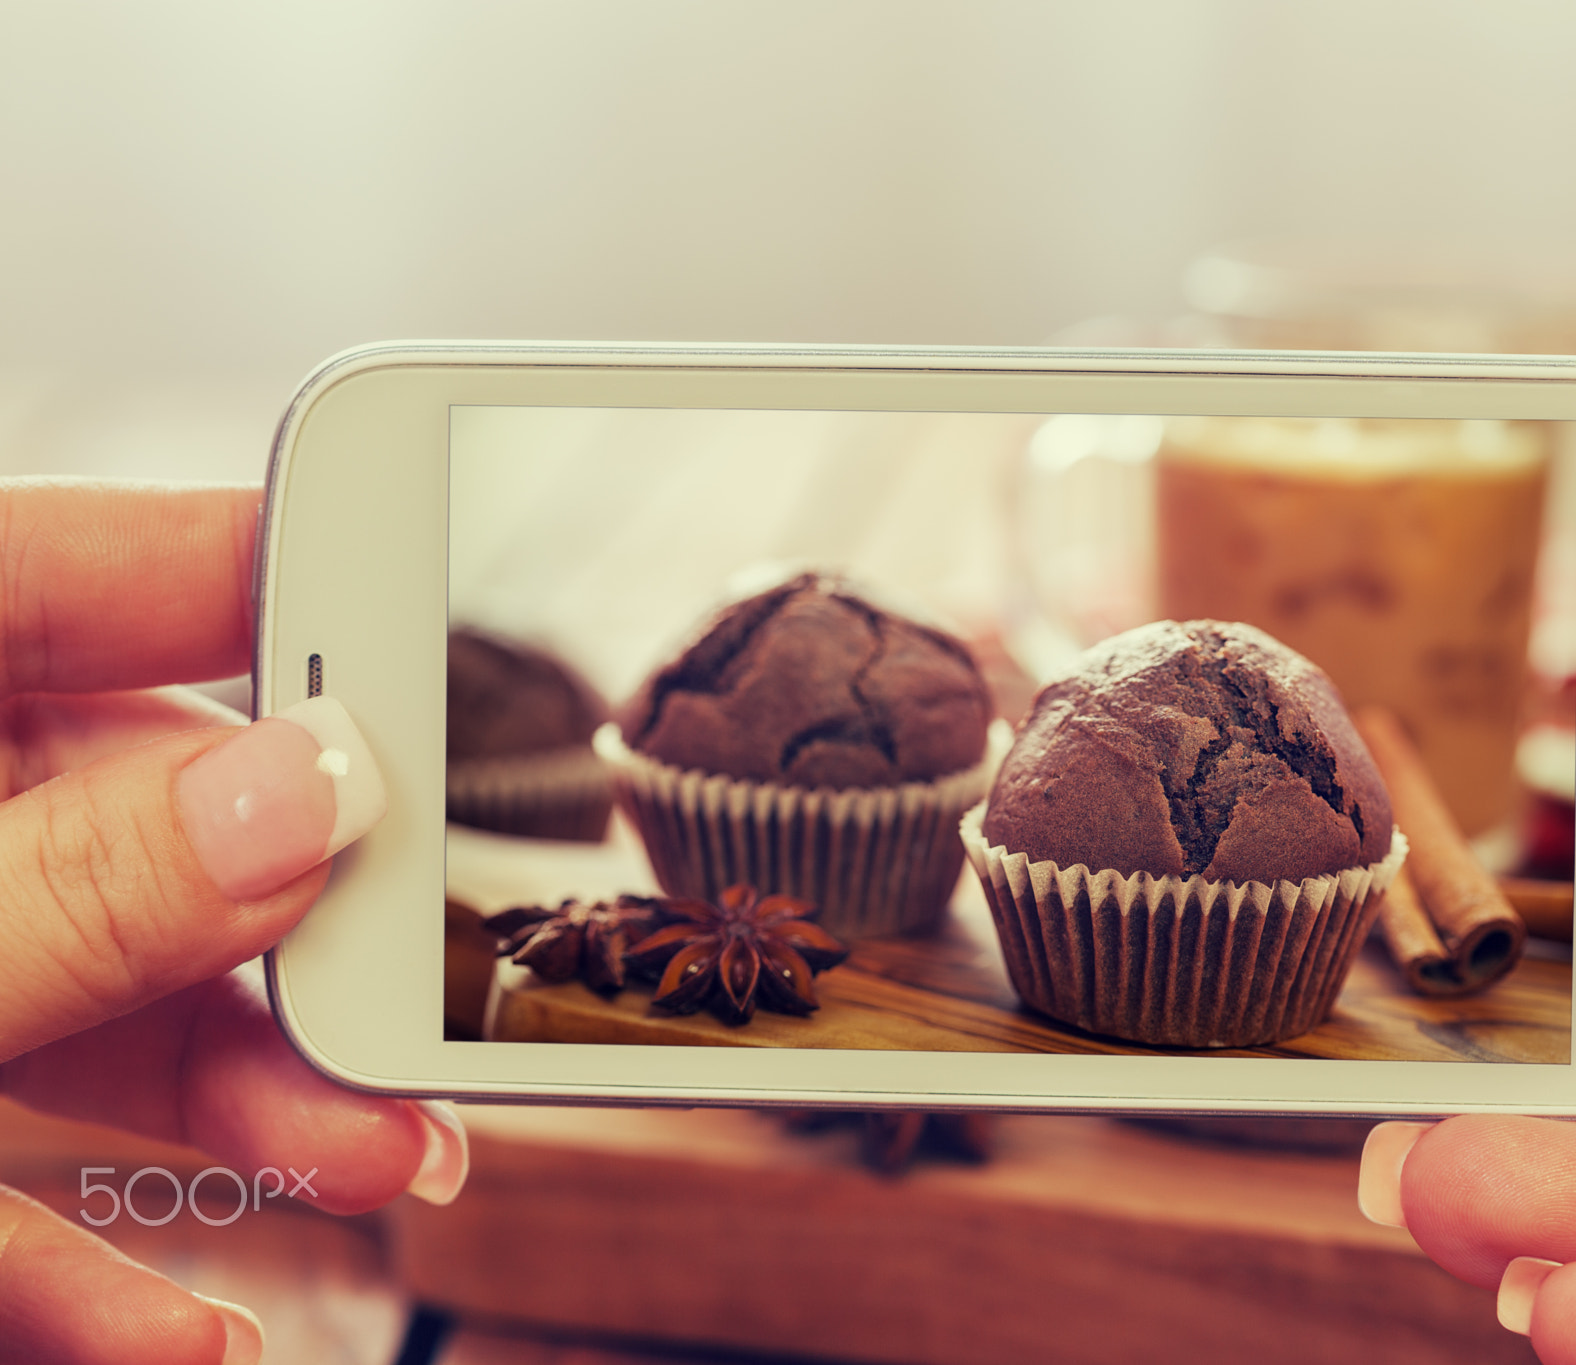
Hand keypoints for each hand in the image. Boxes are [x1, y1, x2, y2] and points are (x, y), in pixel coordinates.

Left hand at [0, 481, 467, 1363]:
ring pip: (94, 999)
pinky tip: (188, 1332)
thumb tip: (316, 791)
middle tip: (444, 968)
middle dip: (305, 921)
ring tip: (377, 1162)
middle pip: (139, 815)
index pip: (77, 566)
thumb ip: (72, 894)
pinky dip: (83, 1261)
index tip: (443, 591)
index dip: (268, 563)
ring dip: (243, 1101)